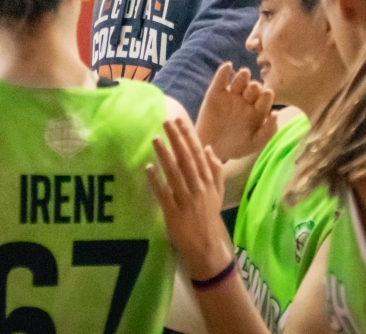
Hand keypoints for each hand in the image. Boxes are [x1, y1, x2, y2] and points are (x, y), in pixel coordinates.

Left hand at [147, 119, 233, 281]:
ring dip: (164, 155)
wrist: (207, 246)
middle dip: (176, 139)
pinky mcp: (174, 213)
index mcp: (208, 181)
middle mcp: (198, 188)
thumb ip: (215, 170)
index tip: (179, 120)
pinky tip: (148, 168)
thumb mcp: (218, 192)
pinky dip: (156, 181)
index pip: (197, 154)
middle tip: (165, 122)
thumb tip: (207, 148)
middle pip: (186, 159)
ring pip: (174, 174)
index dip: (188, 136)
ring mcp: (186, 200)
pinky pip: (163, 194)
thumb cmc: (210, 216)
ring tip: (155, 139)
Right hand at [194, 64, 276, 161]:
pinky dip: (224, 71)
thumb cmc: (236, 147)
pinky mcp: (215, 93)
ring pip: (239, 81)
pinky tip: (228, 66)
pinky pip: (220, 79)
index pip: (265, 99)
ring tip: (244, 74)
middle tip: (253, 88)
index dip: (267, 95)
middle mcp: (246, 100)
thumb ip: (268, 131)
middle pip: (253, 88)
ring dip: (243, 76)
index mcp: (258, 110)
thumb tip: (276, 114)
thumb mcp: (255, 143)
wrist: (211, 149)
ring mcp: (231, 95)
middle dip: (254, 87)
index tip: (268, 94)